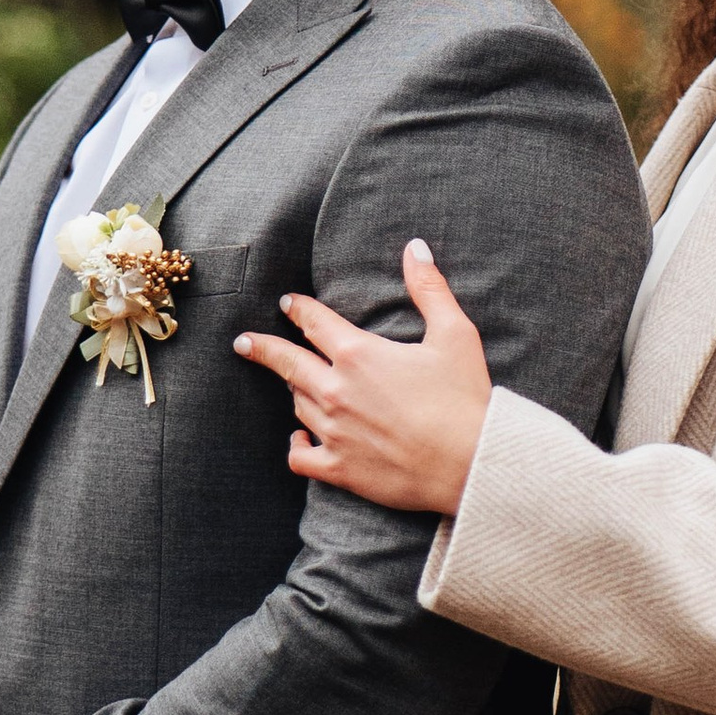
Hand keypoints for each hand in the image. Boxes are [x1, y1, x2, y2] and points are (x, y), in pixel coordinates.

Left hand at [235, 239, 493, 515]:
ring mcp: (333, 431)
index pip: (313, 321)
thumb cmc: (464, 399)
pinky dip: (296, 445)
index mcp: (358, 354)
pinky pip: (299, 456)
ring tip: (294, 385)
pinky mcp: (339, 467)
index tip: (287, 302)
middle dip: (262, 348)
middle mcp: (335, 390)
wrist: (471, 464)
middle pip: (286, 361)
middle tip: (244, 342)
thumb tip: (415, 247)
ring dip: (294, 391)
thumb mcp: (454, 334)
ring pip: (296, 404)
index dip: (298, 308)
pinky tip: (299, 438)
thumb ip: (429, 288)